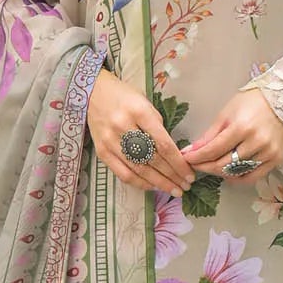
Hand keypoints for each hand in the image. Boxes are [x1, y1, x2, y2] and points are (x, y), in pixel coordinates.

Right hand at [87, 68, 192, 196]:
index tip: (189, 173)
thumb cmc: (124, 96)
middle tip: (186, 186)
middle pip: (153, 159)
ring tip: (174, 190)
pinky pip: (123, 174)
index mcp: (139, 112)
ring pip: (139, 170)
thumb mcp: (145, 103)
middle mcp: (123, 127)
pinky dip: (140, 183)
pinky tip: (153, 186)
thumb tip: (172, 153)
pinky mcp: (102, 152)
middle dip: (172, 176)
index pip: (164, 145)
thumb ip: (157, 127)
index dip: (178, 163)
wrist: (93, 92)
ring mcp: (111, 141)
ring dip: (159, 183)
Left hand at [181, 89, 282, 185]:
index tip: (187, 159)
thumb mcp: (227, 113)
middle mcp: (256, 142)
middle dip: (205, 166)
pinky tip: (229, 174)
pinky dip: (238, 178)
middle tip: (196, 164)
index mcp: (242, 127)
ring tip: (211, 166)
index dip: (197, 157)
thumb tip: (192, 151)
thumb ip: (210, 135)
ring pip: (237, 173)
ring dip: (219, 172)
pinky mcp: (276, 159)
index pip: (213, 150)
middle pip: (223, 164)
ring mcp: (268, 152)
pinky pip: (252, 177)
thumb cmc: (253, 102)